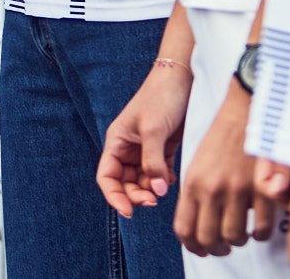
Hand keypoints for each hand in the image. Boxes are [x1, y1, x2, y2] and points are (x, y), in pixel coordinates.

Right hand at [95, 60, 191, 217]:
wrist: (182, 78)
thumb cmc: (161, 97)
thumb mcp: (154, 130)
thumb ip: (153, 163)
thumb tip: (157, 192)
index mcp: (117, 141)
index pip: (107, 176)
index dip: (114, 196)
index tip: (128, 211)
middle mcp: (128, 148)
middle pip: (125, 182)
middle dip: (136, 195)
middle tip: (153, 201)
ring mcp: (146, 149)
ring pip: (143, 181)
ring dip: (152, 190)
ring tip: (163, 189)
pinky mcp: (164, 149)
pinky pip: (160, 174)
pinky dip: (165, 181)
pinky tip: (172, 179)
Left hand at [175, 82, 276, 255]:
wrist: (246, 107)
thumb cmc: (222, 135)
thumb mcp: (198, 162)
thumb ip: (196, 193)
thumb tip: (199, 226)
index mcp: (192, 182)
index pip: (184, 229)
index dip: (193, 246)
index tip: (201, 249)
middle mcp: (211, 189)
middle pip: (208, 239)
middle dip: (216, 249)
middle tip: (223, 246)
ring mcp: (237, 190)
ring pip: (235, 237)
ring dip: (239, 241)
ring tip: (241, 235)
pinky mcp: (262, 188)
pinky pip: (260, 228)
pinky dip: (260, 234)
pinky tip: (259, 227)